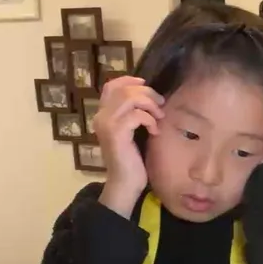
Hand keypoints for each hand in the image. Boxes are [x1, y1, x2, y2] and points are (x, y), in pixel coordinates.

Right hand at [94, 76, 164, 216]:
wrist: (125, 183)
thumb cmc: (132, 159)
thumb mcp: (132, 131)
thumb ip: (132, 114)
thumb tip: (148, 95)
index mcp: (103, 114)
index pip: (111, 86)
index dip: (129, 80)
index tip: (146, 84)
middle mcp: (101, 116)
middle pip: (123, 89)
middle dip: (147, 92)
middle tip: (160, 104)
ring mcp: (107, 124)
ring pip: (130, 98)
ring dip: (150, 104)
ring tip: (158, 117)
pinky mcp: (116, 133)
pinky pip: (137, 115)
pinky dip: (150, 120)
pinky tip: (155, 131)